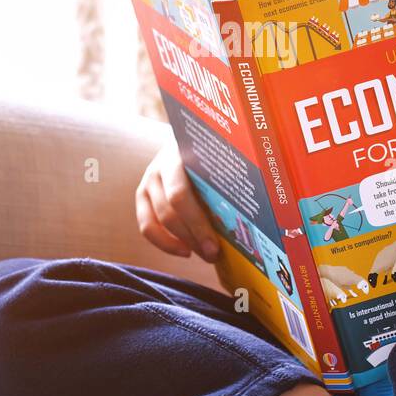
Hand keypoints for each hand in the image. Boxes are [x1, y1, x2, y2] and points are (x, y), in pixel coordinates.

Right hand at [135, 137, 219, 261]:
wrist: (190, 141)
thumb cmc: (213, 156)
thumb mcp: (220, 161)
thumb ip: (229, 179)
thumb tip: (253, 215)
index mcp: (180, 155)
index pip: (180, 195)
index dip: (198, 224)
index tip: (217, 246)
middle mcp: (159, 167)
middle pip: (170, 212)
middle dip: (193, 237)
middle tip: (214, 255)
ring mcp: (148, 181)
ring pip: (157, 221)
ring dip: (183, 242)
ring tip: (205, 254)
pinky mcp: (142, 196)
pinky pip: (147, 227)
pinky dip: (165, 244)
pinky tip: (186, 251)